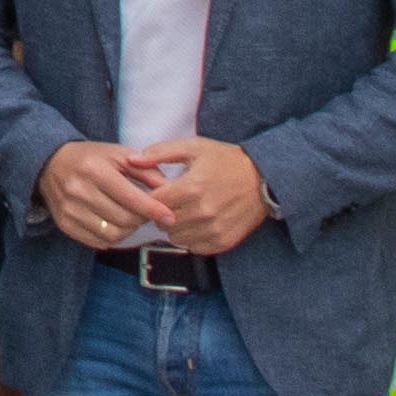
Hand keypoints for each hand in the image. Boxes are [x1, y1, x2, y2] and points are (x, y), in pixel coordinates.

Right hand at [39, 142, 172, 250]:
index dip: (152, 209)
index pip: (129, 197)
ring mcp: (70, 210)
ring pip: (112, 234)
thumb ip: (146, 171)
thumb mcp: (118, 154)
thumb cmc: (90, 158)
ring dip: (129, 230)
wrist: (50, 164)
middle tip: (147, 213)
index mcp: (94, 170)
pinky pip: (98, 242)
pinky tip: (115, 224)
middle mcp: (79, 191)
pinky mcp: (65, 225)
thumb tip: (169, 190)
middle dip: (142, 219)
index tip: (169, 216)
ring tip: (131, 218)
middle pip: (123, 219)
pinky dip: (113, 237)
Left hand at [141, 141, 270, 255]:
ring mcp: (213, 229)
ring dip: (175, 227)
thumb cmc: (227, 160)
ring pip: (176, 238)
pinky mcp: (223, 242)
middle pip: (163, 222)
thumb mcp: (194, 147)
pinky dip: (192, 237)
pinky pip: (193, 247)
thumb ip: (160, 153)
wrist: (264, 179)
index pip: (154, 202)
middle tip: (173, 202)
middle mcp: (202, 212)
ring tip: (186, 211)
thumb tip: (131, 159)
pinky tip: (198, 223)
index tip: (157, 192)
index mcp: (192, 187)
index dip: (151, 197)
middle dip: (162, 212)